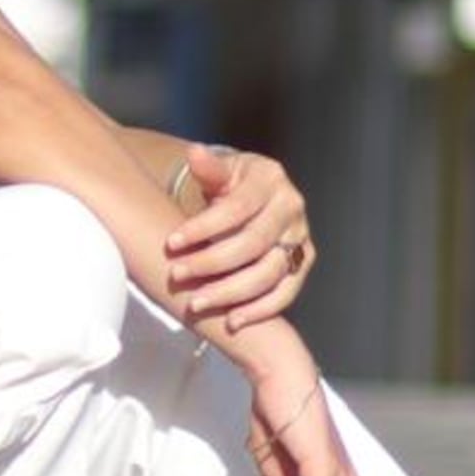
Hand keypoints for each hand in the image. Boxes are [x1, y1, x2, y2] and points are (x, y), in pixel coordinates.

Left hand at [165, 141, 317, 337]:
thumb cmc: (231, 185)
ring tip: (197, 303)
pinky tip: (232, 321)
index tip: (171, 243)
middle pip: (252, 244)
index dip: (203, 228)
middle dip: (211, 263)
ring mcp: (301, 238)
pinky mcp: (302, 264)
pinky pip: (286, 293)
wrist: (254, 198)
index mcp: (270, 179)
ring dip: (231, 293)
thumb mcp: (220, 172)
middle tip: (177, 276)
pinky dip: (260, 310)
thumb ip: (208, 168)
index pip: (236, 208)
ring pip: (268, 273)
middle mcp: (292, 208)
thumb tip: (195, 154)